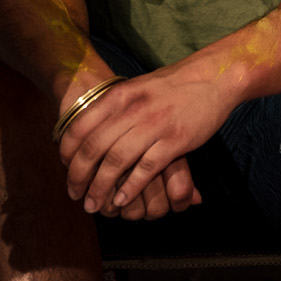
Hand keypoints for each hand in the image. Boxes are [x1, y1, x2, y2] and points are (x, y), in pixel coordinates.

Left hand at [59, 62, 233, 214]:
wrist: (214, 76)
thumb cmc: (174, 85)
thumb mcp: (137, 87)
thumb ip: (114, 106)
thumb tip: (88, 126)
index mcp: (119, 95)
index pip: (79, 127)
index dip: (68, 154)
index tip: (65, 170)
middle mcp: (132, 109)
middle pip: (94, 149)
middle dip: (80, 177)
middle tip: (76, 195)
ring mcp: (154, 124)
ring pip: (115, 162)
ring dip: (101, 188)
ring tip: (94, 204)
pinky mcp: (175, 140)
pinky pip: (145, 169)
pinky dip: (130, 188)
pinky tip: (121, 200)